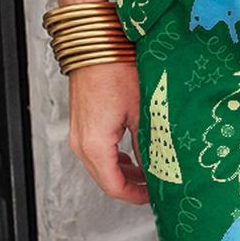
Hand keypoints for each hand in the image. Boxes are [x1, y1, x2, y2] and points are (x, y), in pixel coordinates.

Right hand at [68, 61, 149, 203]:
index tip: (154, 196)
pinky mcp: (82, 123)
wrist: (97, 44)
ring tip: (149, 170)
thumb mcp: (141, 111)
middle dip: (131, 185)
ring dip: (124, 172)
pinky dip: (115, 158)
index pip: (114, 186)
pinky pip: (97, 151)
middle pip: (105, 179)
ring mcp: (79, 133)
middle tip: (156, 185)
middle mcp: (82, 142)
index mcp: (95, 144)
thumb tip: (160, 165)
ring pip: (101, 166)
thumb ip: (149, 143)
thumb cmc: (115, 69)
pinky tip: (133, 153)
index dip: (136, 196)